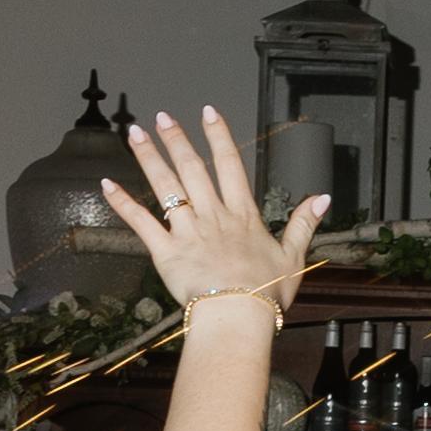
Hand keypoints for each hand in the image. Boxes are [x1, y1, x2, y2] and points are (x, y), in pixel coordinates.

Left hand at [92, 106, 325, 325]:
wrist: (238, 317)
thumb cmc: (266, 293)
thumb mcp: (293, 258)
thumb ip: (304, 224)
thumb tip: (322, 198)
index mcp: (242, 216)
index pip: (229, 165)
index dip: (219, 136)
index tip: (208, 112)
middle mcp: (212, 216)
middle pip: (192, 168)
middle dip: (176, 139)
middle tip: (163, 117)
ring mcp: (187, 232)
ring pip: (165, 187)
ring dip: (149, 158)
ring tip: (135, 133)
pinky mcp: (166, 252)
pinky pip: (141, 223)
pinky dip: (123, 203)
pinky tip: (107, 184)